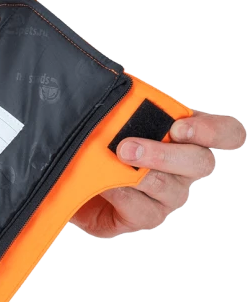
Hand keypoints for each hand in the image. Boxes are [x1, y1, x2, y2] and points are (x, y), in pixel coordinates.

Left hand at [71, 110, 246, 238]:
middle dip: (164, 154)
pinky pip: (144, 210)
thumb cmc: (100, 140)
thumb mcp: (115, 116)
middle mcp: (185, 168)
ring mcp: (169, 196)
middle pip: (200, 163)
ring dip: (140, 174)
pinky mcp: (146, 217)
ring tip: (114, 162)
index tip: (180, 128)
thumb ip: (126, 102)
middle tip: (128, 147)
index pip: (227, 133)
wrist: (74, 175)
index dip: (214, 131)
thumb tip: (120, 83)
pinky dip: (123, 195)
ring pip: (168, 188)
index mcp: (188, 136)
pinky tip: (106, 186)